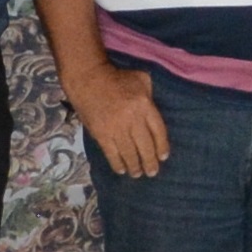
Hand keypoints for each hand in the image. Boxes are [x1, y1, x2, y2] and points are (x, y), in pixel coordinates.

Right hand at [64, 58, 169, 177]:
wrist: (88, 78)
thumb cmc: (117, 77)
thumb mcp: (141, 79)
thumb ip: (151, 95)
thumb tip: (155, 112)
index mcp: (145, 105)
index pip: (158, 131)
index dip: (162, 146)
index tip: (163, 157)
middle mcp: (132, 119)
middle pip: (145, 146)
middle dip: (150, 162)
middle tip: (152, 172)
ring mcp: (116, 128)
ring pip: (129, 153)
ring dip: (134, 166)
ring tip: (138, 174)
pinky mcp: (101, 134)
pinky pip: (112, 153)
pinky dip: (117, 164)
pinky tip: (121, 170)